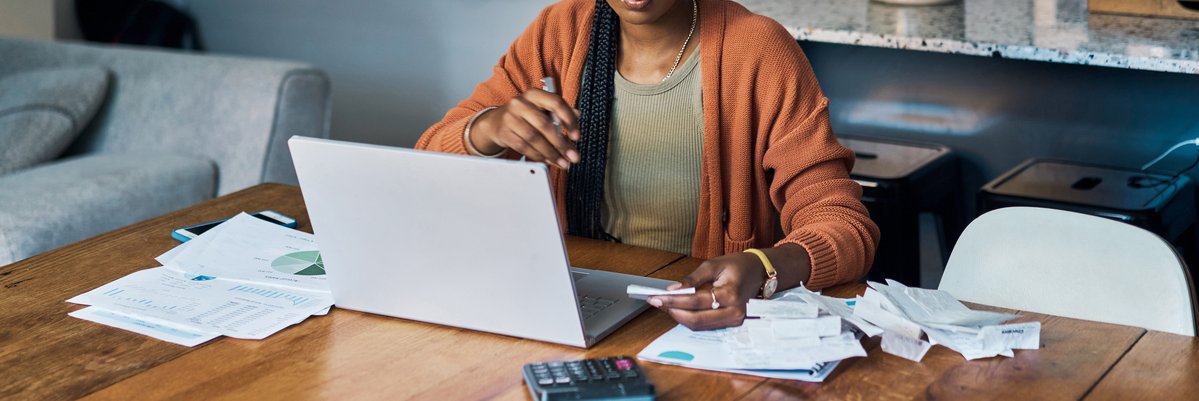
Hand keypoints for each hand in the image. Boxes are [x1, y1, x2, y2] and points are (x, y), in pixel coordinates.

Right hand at [469, 89, 581, 167]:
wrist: (496, 122)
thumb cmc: (525, 116)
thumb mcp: (541, 109)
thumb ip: (559, 112)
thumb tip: (578, 115)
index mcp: (535, 94)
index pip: (556, 103)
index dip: (569, 120)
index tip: (576, 136)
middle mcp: (521, 103)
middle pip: (544, 124)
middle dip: (561, 144)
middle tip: (572, 156)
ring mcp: (510, 118)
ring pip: (534, 138)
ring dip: (550, 153)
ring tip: (562, 162)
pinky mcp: (504, 132)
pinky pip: (523, 147)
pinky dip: (537, 156)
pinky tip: (546, 160)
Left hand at [647, 252, 766, 330]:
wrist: (759, 272)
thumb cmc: (737, 265)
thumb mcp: (713, 265)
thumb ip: (692, 279)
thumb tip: (673, 290)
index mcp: (730, 294)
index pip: (695, 301)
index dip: (674, 300)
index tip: (657, 297)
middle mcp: (734, 312)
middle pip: (696, 319)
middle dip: (673, 311)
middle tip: (656, 302)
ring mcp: (734, 320)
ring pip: (699, 325)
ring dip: (679, 317)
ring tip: (665, 304)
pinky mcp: (732, 324)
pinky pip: (706, 325)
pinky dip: (690, 318)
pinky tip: (679, 309)